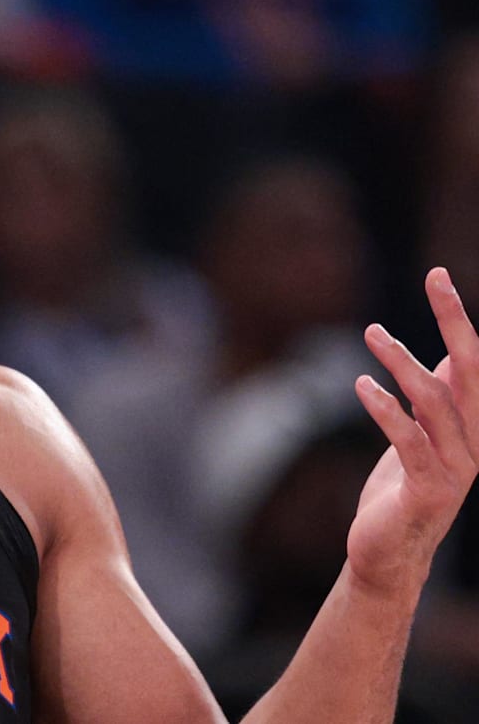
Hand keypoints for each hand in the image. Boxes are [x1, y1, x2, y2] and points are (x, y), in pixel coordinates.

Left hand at [349, 267, 478, 594]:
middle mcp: (473, 442)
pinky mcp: (427, 489)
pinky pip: (409, 440)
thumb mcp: (421, 434)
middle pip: (470, 371)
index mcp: (472, 425)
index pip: (471, 361)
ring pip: (436, 401)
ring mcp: (455, 467)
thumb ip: (435, 399)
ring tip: (373, 334)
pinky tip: (363, 384)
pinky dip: (386, 408)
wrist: (389, 554)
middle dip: (454, 322)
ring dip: (404, 362)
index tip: (437, 275)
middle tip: (434, 279)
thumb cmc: (401, 489)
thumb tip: (446, 355)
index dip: (456, 318)